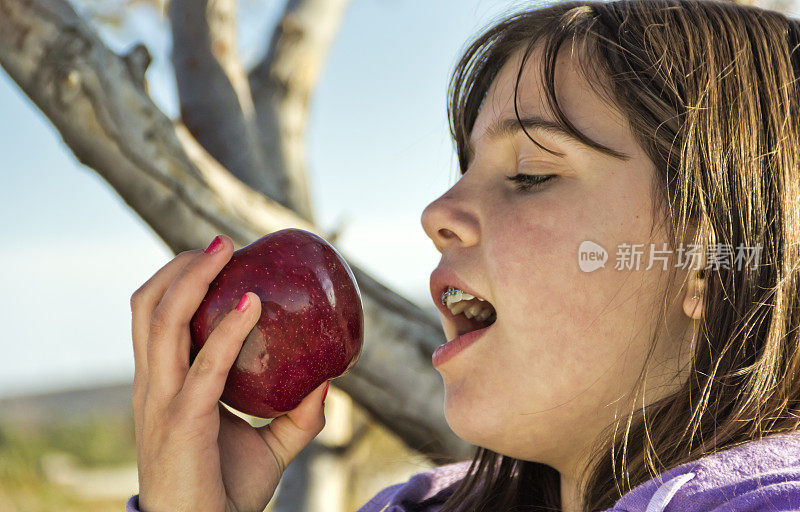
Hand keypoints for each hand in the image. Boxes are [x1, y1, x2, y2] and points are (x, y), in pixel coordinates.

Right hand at [130, 234, 328, 511]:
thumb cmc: (226, 494)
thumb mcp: (268, 448)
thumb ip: (297, 416)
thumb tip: (328, 382)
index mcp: (164, 386)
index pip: (154, 320)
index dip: (177, 282)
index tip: (217, 257)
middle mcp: (153, 386)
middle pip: (147, 307)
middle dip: (179, 267)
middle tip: (222, 244)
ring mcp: (162, 401)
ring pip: (161, 321)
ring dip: (192, 278)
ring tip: (225, 251)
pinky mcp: (182, 419)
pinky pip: (206, 363)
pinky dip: (228, 327)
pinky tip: (253, 304)